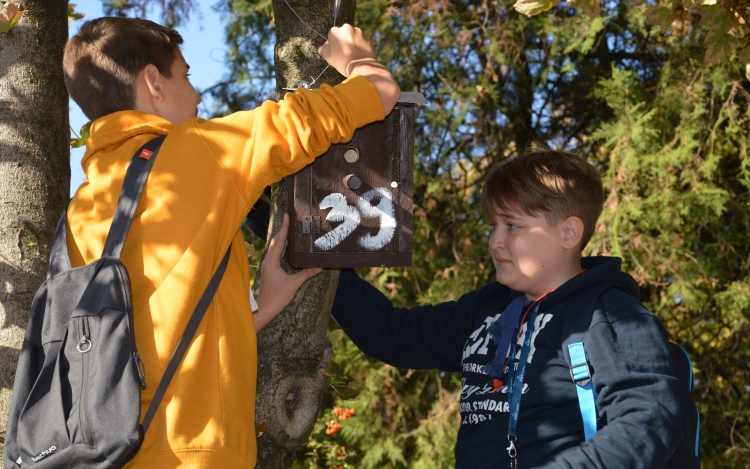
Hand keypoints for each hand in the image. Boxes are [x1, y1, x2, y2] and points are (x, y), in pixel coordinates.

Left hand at [254, 213, 321, 330]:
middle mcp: (268, 260)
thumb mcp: (293, 285)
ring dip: (282, 238)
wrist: (264, 310)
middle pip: (276, 241)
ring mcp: (268, 265)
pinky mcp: (270, 270)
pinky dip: (282, 247)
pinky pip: (276, 254)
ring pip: (275, 247)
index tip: (288, 215)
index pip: (279, 240)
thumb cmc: (276, 298)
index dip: (284, 228)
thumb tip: (319, 266)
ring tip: (291, 229)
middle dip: (283, 230)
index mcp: (272, 261)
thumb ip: (306, 274)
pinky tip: (288, 247)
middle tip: (291, 219)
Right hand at [317, 24, 376, 76]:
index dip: (334, 43)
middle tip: (345, 51)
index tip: (337, 51)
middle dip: (343, 39)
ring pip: (352, 34)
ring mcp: (357, 31)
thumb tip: (323, 47)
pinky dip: (360, 43)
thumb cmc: (343, 63)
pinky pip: (361, 38)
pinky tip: (360, 52)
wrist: (362, 67)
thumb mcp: (330, 58)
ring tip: (353, 52)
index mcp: (335, 32)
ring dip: (352, 40)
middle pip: (343, 32)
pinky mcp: (366, 35)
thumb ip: (324, 50)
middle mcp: (346, 27)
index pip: (332, 35)